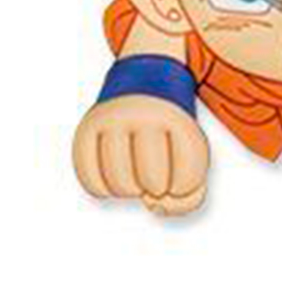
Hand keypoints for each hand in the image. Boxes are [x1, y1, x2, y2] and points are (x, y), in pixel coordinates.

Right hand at [73, 94, 209, 216]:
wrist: (146, 76)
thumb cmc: (171, 128)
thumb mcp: (193, 151)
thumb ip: (189, 197)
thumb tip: (156, 206)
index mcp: (177, 118)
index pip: (186, 179)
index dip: (183, 189)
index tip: (179, 172)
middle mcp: (145, 114)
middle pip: (154, 182)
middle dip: (157, 189)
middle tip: (155, 173)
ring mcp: (113, 119)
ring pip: (121, 185)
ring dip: (129, 191)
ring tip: (135, 175)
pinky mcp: (88, 126)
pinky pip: (89, 179)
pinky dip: (101, 190)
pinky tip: (111, 179)